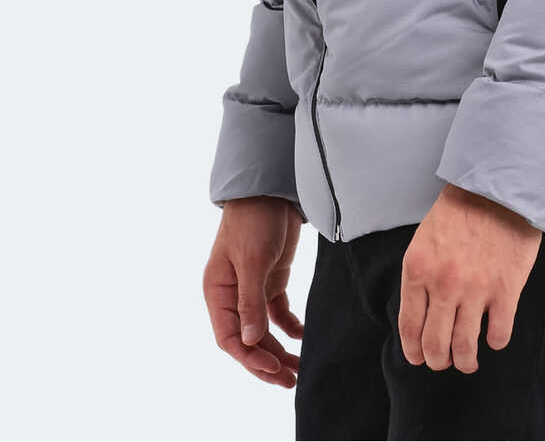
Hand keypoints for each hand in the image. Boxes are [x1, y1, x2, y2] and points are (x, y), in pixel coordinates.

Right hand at [203, 195, 304, 386]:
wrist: (271, 188)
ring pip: (263, 330)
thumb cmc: (253, 219)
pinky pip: (278, 313)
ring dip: (279, 350)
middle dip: (267, 362)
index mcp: (217, 291)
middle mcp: (232, 294)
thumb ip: (250, 300)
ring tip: (299, 370)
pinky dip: (290, 327)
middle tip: (291, 381)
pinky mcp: (271, 280)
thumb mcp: (251, 259)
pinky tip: (303, 337)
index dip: (249, 358)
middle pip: (247, 339)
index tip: (273, 369)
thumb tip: (251, 341)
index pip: (229, 337)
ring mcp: (252, 288)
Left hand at [398, 183, 543, 373]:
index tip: (420, 358)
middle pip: (435, 344)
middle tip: (445, 361)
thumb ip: (421, 277)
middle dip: (438, 361)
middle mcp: (443, 285)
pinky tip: (495, 335)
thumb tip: (422, 315)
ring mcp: (475, 290)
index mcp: (418, 270)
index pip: (409, 327)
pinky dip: (496, 342)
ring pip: (465, 348)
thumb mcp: (425, 239)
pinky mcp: (505, 290)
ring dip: (466, 361)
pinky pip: (498, 335)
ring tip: (469, 360)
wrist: (498, 188)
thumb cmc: (461, 210)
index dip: (414, 351)